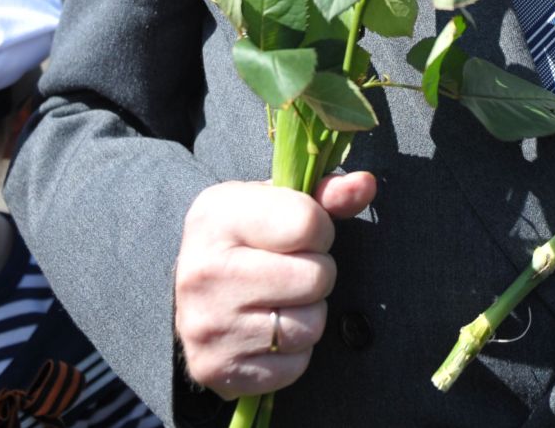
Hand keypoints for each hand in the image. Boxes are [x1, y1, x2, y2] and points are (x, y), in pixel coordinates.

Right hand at [174, 172, 376, 398]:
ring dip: (308, 313)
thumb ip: (324, 194)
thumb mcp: (274, 203)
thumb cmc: (242, 240)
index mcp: (217, 217)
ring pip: (310, 326)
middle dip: (317, 273)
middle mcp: (206, 271)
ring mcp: (209, 326)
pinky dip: (292, 352)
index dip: (319, 229)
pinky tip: (269, 331)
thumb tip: (365, 185)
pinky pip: (295, 365)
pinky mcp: (217, 369)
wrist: (189, 296)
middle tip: (291, 271)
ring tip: (281, 300)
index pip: (308, 223)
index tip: (299, 235)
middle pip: (317, 277)